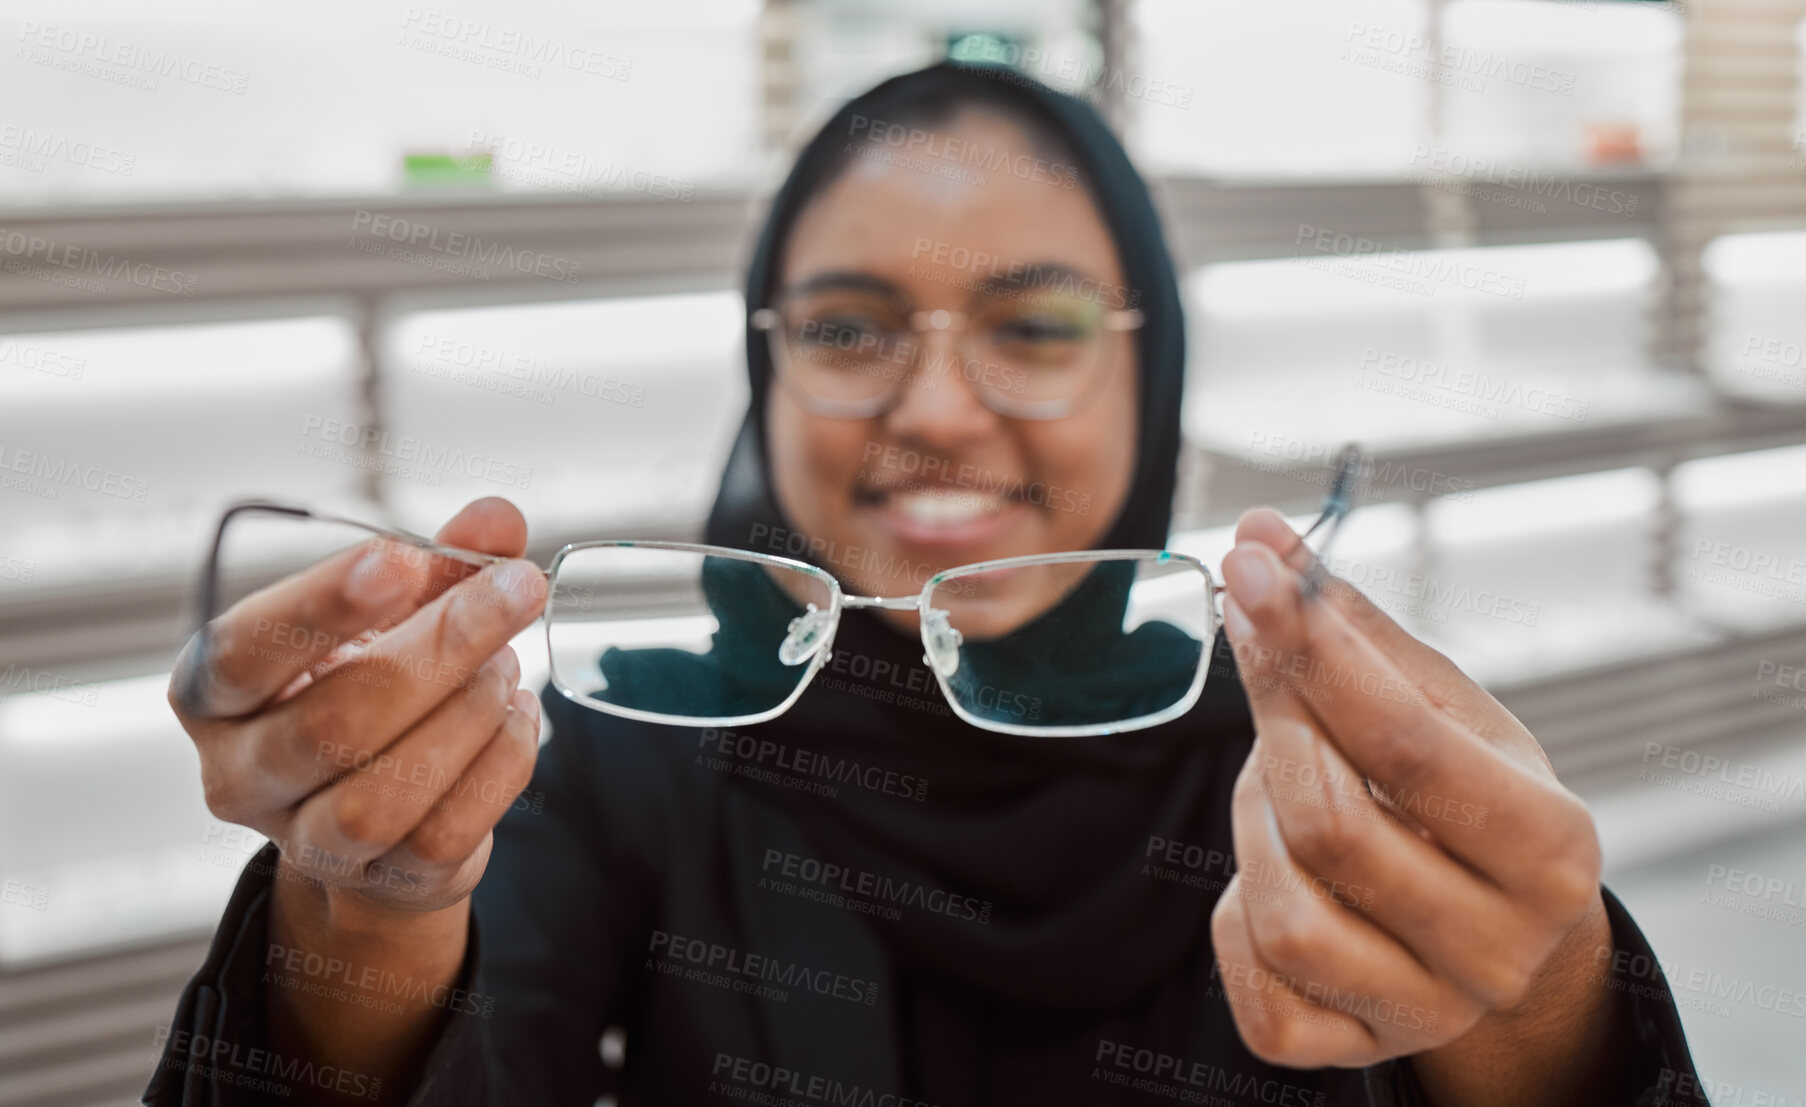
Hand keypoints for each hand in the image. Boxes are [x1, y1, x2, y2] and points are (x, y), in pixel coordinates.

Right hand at [169, 497, 546, 914]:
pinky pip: (446, 832)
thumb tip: (498, 518)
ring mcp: (305, 839)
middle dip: (442, 647)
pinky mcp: (382, 880)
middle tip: (516, 591)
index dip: (322, 607)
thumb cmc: (370, 686)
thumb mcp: (395, 614)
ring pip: (383, 793)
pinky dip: (501, 765)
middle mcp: (240, 773)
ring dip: (468, 715)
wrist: (382, 813)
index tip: (401, 560)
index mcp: (214, 691)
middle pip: (334, 722)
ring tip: (506, 666)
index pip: (246, 651)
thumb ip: (443, 562)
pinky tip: (518, 716)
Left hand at [1209, 509, 1617, 1097]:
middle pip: (1332, 824)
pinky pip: (1251, 980)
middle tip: (1257, 652)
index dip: (1312, 650)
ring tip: (1282, 780)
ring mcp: (1426, 1011)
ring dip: (1254, 822)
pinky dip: (1235, 910)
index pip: (1407, 743)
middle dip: (1275, 725)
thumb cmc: (1464, 799)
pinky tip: (1274, 869)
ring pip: (1283, 910)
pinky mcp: (1349, 1049)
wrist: (1497, 933)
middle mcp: (1499, 949)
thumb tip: (1261, 536)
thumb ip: (1353, 630)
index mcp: (1549, 848)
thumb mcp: (1445, 710)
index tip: (1249, 568)